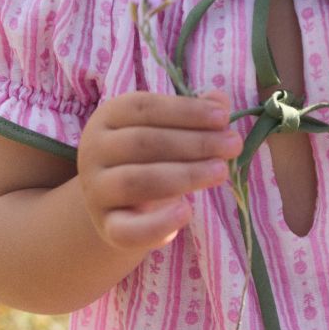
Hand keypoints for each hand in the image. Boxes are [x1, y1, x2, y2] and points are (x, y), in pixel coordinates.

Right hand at [77, 90, 241, 251]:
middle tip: (233, 145)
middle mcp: (95, 150)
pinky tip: (187, 212)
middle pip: (143, 143)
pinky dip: (156, 224)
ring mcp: (96, 190)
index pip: (145, 108)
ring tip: (222, 171)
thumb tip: (220, 100)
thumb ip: (193, 114)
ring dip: (185, 175)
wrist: (120, 202)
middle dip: (194, 143)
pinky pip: (126, 230)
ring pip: (136, 181)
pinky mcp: (106, 226)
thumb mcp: (168, 128)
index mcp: (110, 116)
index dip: (186, 111)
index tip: (223, 118)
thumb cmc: (150, 154)